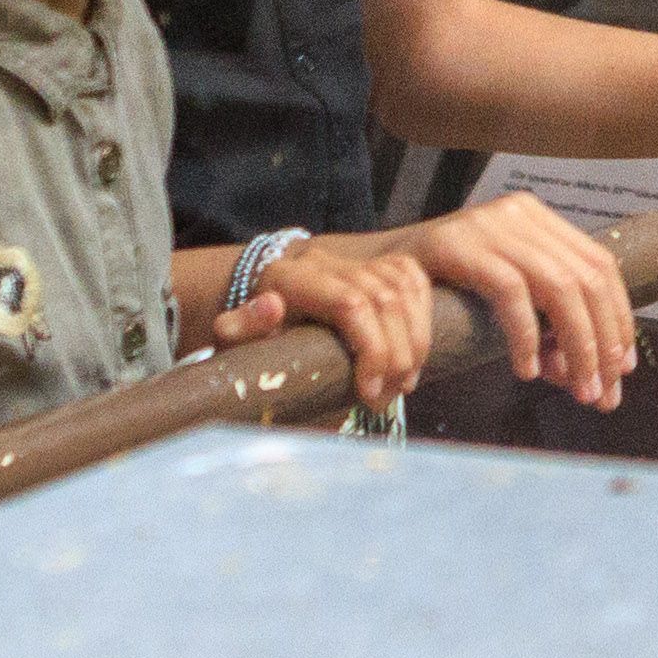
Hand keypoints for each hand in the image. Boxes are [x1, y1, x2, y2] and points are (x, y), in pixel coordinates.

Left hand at [228, 229, 439, 407]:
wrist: (260, 316)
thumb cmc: (249, 341)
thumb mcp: (236, 341)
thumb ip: (242, 327)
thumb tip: (270, 306)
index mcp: (289, 277)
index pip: (351, 303)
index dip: (371, 348)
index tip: (369, 393)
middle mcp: (323, 262)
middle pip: (384, 300)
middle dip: (395, 355)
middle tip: (386, 397)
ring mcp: (352, 260)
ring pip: (403, 291)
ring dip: (414, 342)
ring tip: (403, 383)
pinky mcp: (374, 263)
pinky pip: (413, 278)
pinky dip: (422, 316)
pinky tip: (416, 352)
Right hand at [399, 192, 641, 408]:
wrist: (364, 272)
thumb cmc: (438, 293)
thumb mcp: (503, 301)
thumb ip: (547, 327)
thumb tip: (592, 376)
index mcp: (537, 219)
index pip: (600, 266)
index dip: (618, 318)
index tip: (621, 368)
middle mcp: (518, 213)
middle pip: (585, 279)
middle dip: (600, 343)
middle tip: (600, 393)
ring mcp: (487, 223)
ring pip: (558, 286)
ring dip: (575, 345)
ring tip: (575, 389)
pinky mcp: (455, 242)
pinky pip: (510, 291)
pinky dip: (526, 335)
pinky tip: (527, 370)